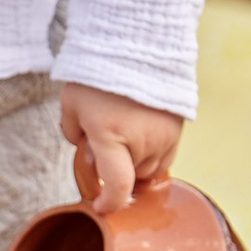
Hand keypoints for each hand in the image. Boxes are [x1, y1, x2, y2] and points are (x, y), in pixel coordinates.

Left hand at [58, 82, 182, 210]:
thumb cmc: (99, 73)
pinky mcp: (178, 129)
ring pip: (151, 171)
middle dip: (117, 171)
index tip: (99, 206)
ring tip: (123, 135)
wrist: (137, 43)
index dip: (108, 203)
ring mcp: (164, 136)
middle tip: (104, 144)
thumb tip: (83, 147)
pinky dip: (152, 155)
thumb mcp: (72, 102)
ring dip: (136, 165)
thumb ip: (72, 131)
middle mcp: (142, 141)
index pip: (118, 186)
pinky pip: (166, 157)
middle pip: (132, 179)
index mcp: (112, 136)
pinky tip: (139, 134)